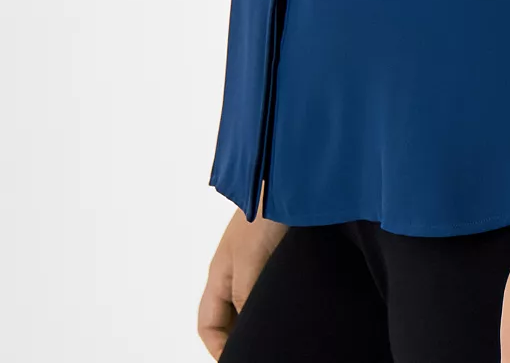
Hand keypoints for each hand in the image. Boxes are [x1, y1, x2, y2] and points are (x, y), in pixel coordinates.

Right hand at [197, 190, 288, 358]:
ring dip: (262, 316)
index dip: (218, 347)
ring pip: (253, 298)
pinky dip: (280, 298)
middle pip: (230, 314)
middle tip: (263, 349)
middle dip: (241, 335)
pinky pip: (274, 282)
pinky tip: (297, 302)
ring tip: (281, 331)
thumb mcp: (251, 261)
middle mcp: (236, 267)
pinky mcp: (281, 247)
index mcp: (220, 273)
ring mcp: (258, 256)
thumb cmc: (266, 209)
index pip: (208, 323)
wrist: (293, 169)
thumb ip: (244, 297)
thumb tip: (246, 333)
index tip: (238, 359)